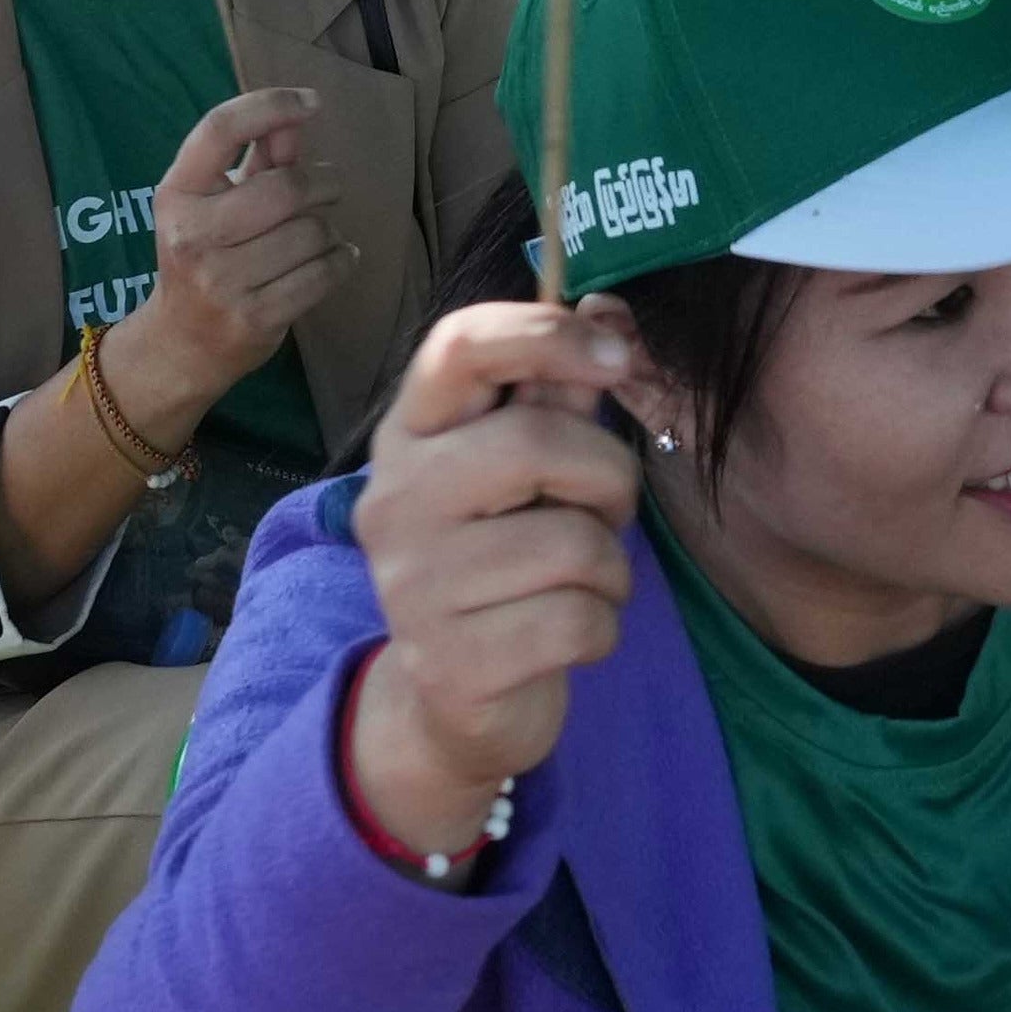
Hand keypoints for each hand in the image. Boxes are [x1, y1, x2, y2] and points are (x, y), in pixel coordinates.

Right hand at [111, 89, 339, 447]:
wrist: (181, 343)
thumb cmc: (205, 255)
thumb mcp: (214, 202)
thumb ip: (257, 158)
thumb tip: (297, 117)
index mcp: (176, 194)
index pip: (219, 128)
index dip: (270, 105)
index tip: (310, 103)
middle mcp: (193, 234)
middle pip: (286, 188)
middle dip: (323, 183)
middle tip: (328, 189)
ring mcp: (222, 280)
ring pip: (311, 232)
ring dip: (330, 228)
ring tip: (321, 233)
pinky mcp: (255, 317)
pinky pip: (323, 273)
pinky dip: (342, 259)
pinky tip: (336, 257)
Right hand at [340, 291, 650, 846]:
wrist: (451, 704)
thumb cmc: (501, 563)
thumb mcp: (525, 474)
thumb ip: (558, 395)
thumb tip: (606, 307)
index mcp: (409, 436)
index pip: (459, 346)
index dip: (546, 335)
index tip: (615, 358)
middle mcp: (395, 499)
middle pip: (537, 442)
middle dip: (608, 477)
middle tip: (603, 512)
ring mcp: (413, 584)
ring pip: (573, 543)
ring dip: (609, 568)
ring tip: (578, 583)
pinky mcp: (451, 662)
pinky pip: (578, 621)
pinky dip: (600, 630)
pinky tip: (564, 637)